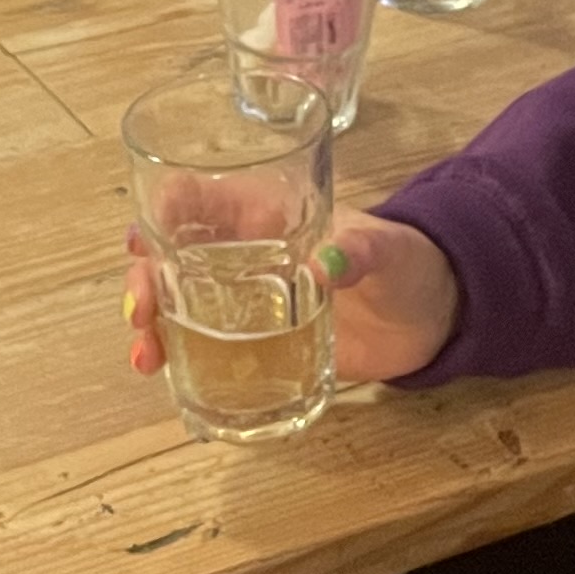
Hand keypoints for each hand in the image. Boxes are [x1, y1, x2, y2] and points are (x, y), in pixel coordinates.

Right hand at [123, 210, 461, 389]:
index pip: (199, 197)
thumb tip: (326, 262)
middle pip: (172, 255)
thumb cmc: (408, 263)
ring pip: (178, 303)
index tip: (146, 238)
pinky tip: (163, 376)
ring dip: (151, 323)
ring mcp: (247, 302)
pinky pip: (205, 346)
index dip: (163, 209)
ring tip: (147, 355)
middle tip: (141, 313)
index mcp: (267, 213)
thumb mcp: (388, 251)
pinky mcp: (259, 344)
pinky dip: (178, 356)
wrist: (433, 318)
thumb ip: (360, 251)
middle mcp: (244, 254)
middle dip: (144, 278)